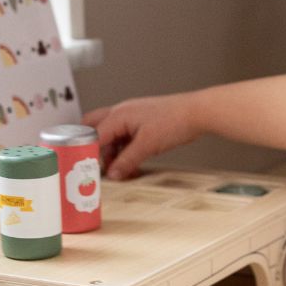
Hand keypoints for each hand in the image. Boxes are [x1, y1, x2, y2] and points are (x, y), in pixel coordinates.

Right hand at [82, 94, 198, 179]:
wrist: (196, 113)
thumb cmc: (175, 120)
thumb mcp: (147, 145)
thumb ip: (127, 161)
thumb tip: (113, 173)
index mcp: (118, 115)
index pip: (93, 135)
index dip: (89, 153)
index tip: (88, 169)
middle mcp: (121, 112)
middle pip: (95, 128)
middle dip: (94, 148)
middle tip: (98, 165)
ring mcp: (132, 116)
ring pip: (112, 134)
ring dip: (112, 151)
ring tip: (120, 169)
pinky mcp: (142, 121)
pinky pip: (125, 135)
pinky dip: (124, 148)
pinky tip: (132, 162)